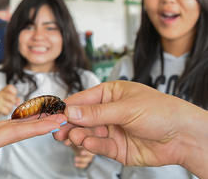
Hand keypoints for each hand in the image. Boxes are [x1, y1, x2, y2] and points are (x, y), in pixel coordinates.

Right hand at [0, 85, 19, 122]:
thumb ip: (14, 98)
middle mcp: (0, 94)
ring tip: (5, 109)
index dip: (14, 91)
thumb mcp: (7, 99)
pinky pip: (6, 111)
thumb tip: (19, 100)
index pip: (10, 87)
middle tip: (11, 104)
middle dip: (13, 102)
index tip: (14, 95)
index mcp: (3, 90)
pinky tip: (3, 112)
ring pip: (10, 106)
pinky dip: (6, 113)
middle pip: (12, 97)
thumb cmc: (0, 104)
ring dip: (10, 109)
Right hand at [0, 114, 65, 178]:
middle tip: (63, 117)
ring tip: (49, 117)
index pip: (17, 133)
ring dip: (33, 123)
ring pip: (14, 130)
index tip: (58, 121)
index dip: (39, 126)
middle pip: (21, 131)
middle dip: (43, 124)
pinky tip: (22, 120)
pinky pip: (3, 129)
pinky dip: (17, 123)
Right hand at [53, 81, 207, 178]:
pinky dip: (92, 145)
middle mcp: (109, 111)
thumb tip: (72, 111)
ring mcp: (112, 129)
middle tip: (59, 129)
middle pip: (83, 117)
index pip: (84, 99)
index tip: (57, 114)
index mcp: (110, 94)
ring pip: (88, 133)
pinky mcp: (116, 147)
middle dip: (71, 124)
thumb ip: (97, 112)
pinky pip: (99, 146)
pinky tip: (87, 143)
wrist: (183, 136)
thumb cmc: (161, 111)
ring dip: (79, 135)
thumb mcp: (127, 107)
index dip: (70, 107)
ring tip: (73, 137)